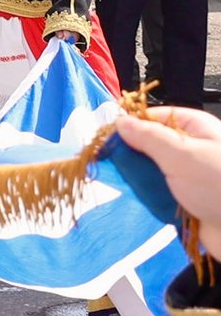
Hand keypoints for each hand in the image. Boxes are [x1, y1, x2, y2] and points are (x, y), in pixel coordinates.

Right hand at [115, 106, 220, 253]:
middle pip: (150, 142)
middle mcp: (192, 148)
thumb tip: (120, 121)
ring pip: (150, 168)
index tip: (107, 138)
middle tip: (110, 164)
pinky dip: (145, 194)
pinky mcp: (184, 197)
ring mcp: (188, 173)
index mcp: (196, 129)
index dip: (130, 124)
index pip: (154, 116)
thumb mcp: (182, 156)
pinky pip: (156, 190)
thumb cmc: (218, 188)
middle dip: (131, 153)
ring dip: (137, 177)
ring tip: (122, 184)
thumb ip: (149, 137)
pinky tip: (136, 199)